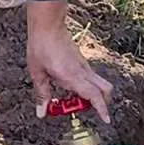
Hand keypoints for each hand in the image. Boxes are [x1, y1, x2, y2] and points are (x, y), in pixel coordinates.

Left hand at [26, 0, 112, 123]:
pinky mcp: (80, 59)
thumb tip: (42, 112)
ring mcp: (83, 64)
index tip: (106, 119)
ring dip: (91, 94)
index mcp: (73, 76)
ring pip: (98, 82)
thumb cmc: (42, 46)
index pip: (94, 96)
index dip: (102, 109)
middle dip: (100, 103)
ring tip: (70, 97)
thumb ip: (42, 94)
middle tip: (80, 108)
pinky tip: (67, 84)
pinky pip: (89, 76)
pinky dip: (85, 85)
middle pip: (105, 89)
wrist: (48, 24)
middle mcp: (83, 71)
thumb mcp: (37, 73)